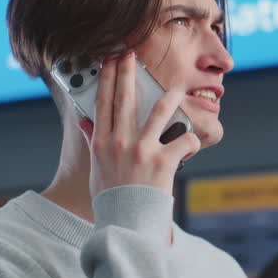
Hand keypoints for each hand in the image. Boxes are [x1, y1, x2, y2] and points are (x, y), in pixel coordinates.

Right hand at [79, 52, 199, 196]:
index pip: (103, 102)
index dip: (108, 77)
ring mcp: (142, 150)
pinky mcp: (163, 161)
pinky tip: (193, 141)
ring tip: (176, 89)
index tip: (110, 59)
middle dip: (128, 72)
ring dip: (170, 97)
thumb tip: (84, 123)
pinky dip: (192, 139)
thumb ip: (92, 142)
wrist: (126, 223)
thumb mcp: (96, 168)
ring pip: (160, 112)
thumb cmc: (111, 197)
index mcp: (102, 142)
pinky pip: (184, 140)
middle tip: (131, 54)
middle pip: (125, 98)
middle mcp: (120, 142)